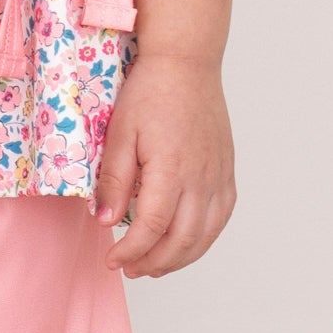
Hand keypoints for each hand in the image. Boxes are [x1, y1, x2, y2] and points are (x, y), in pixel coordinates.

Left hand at [93, 51, 235, 276]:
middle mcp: (201, 178)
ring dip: (179, 259)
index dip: (131, 251)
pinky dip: (204, 240)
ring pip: (205, 236)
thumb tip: (106, 222)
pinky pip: (221, 218)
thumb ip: (114, 180)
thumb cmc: (150, 92)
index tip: (112, 260)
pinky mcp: (227, 172)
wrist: (186, 64)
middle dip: (153, 262)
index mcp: (171, 169)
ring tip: (153, 265)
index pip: (152, 227)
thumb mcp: (120, 132)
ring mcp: (218, 176)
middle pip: (182, 240)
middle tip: (129, 268)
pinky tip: (186, 244)